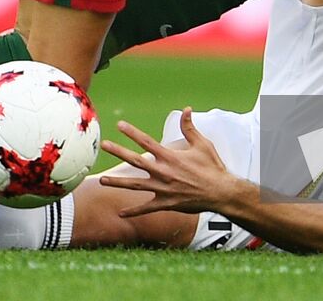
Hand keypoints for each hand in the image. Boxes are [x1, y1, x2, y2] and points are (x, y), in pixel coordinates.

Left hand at [98, 109, 239, 216]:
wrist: (221, 192)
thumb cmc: (212, 167)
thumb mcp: (202, 144)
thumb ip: (190, 127)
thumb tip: (186, 109)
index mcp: (170, 156)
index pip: (146, 142)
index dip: (132, 132)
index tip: (119, 125)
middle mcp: (163, 172)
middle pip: (135, 161)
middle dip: (118, 152)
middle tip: (104, 145)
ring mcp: (163, 189)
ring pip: (135, 185)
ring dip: (117, 182)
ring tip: (102, 180)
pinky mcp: (166, 204)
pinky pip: (146, 208)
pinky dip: (133, 211)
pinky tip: (121, 213)